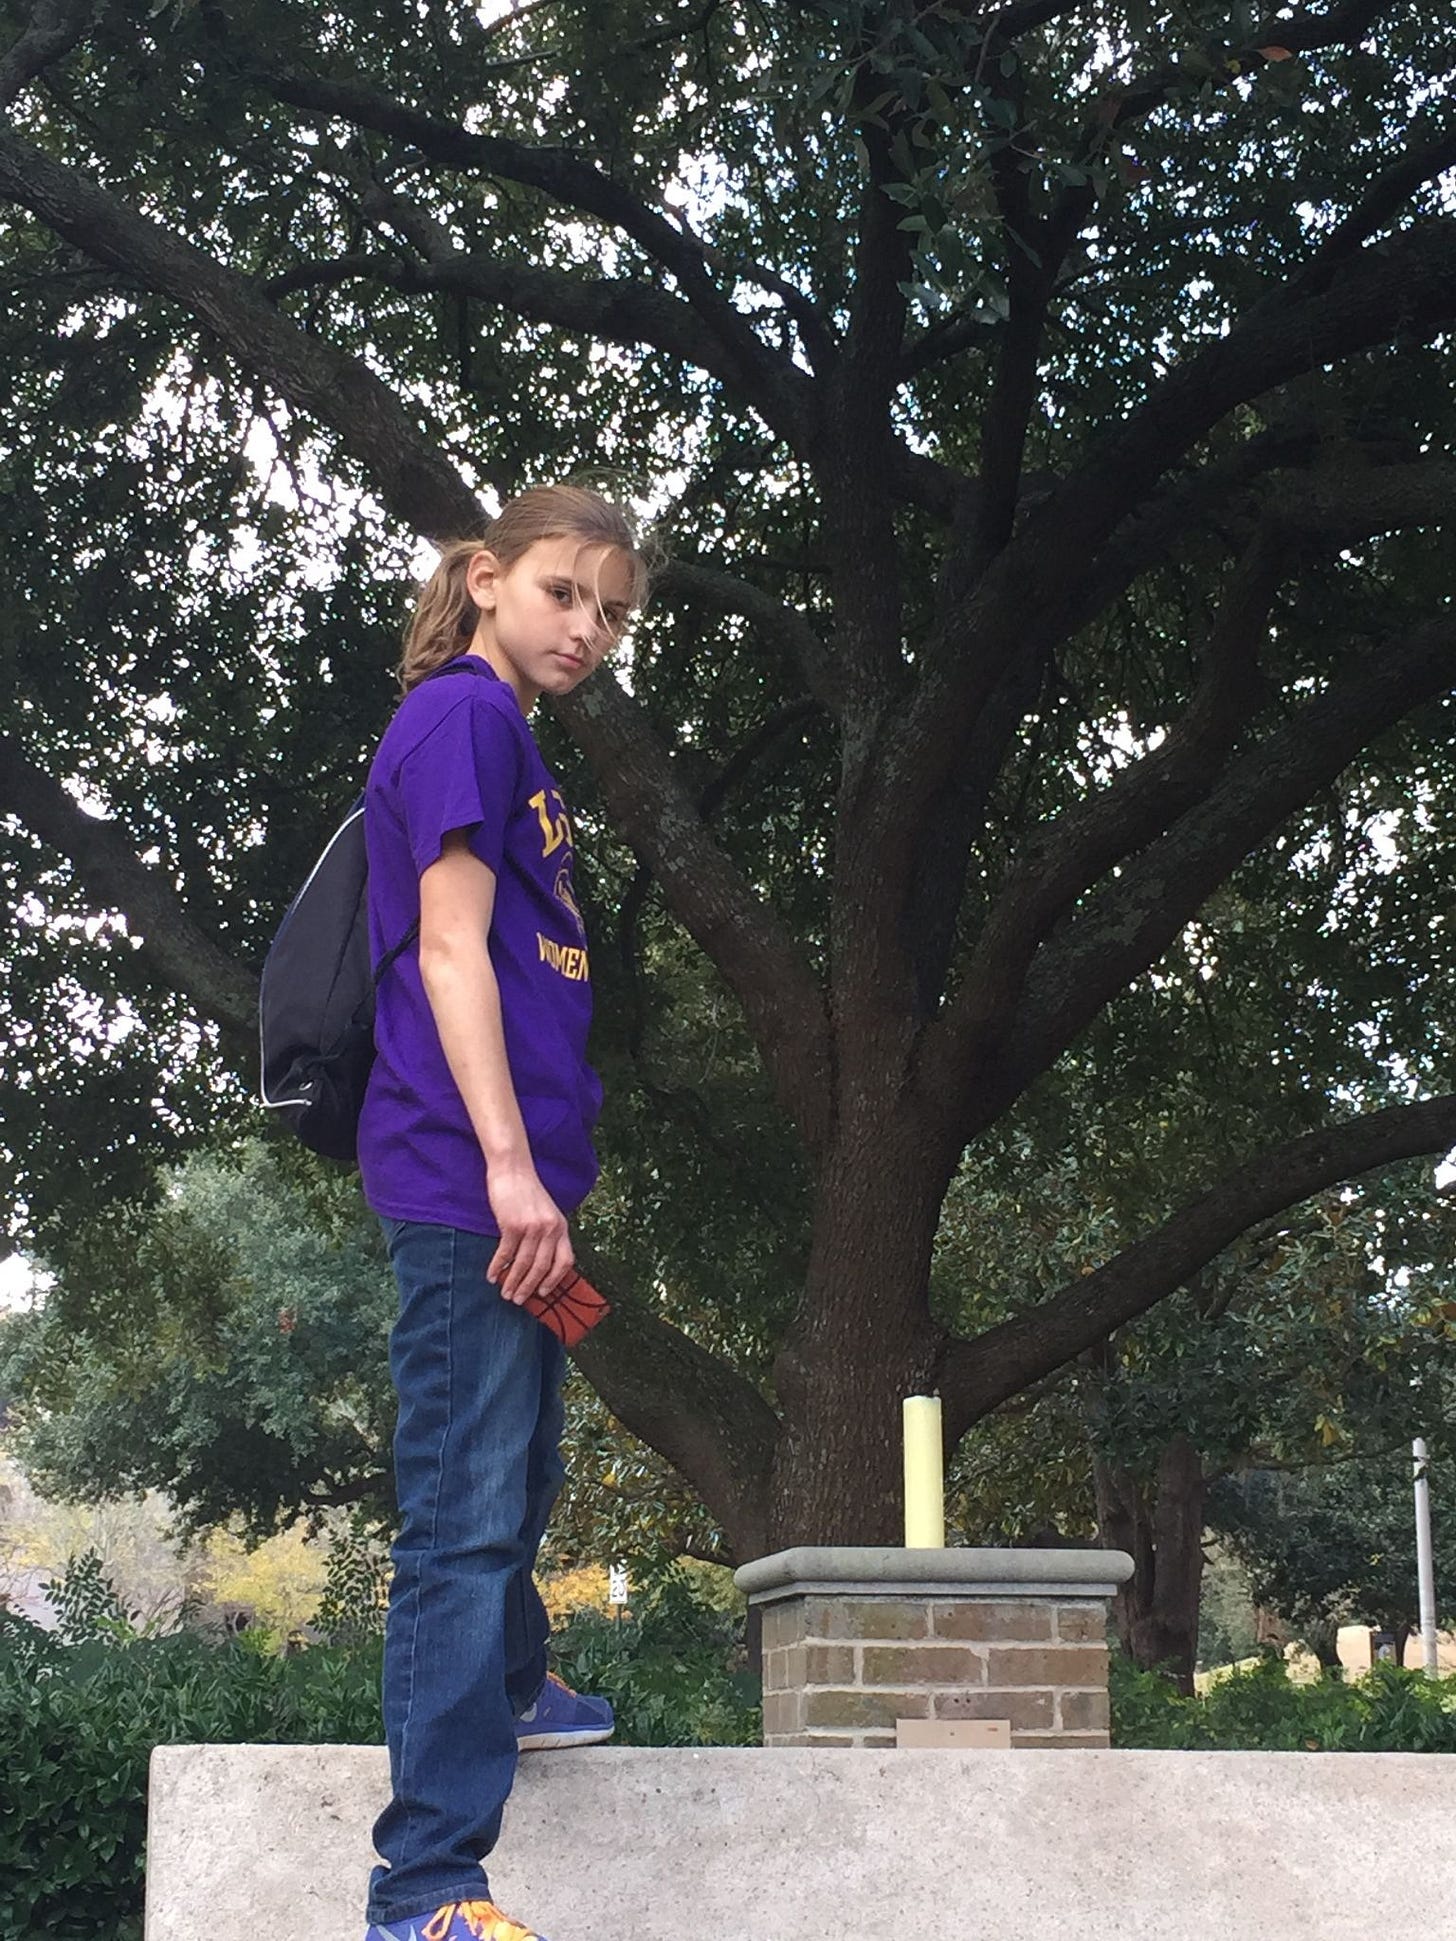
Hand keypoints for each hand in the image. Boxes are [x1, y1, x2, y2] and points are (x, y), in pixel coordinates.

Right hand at [485, 1157, 573, 1304]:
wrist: (512, 1169)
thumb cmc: (526, 1192)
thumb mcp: (546, 1212)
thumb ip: (547, 1234)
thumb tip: (540, 1265)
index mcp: (561, 1227)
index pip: (565, 1261)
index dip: (555, 1280)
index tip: (544, 1292)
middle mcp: (550, 1229)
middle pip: (542, 1267)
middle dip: (530, 1287)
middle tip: (519, 1300)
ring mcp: (532, 1227)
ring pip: (523, 1264)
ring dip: (513, 1282)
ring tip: (506, 1293)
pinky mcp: (512, 1225)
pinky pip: (505, 1254)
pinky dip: (498, 1267)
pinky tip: (492, 1275)